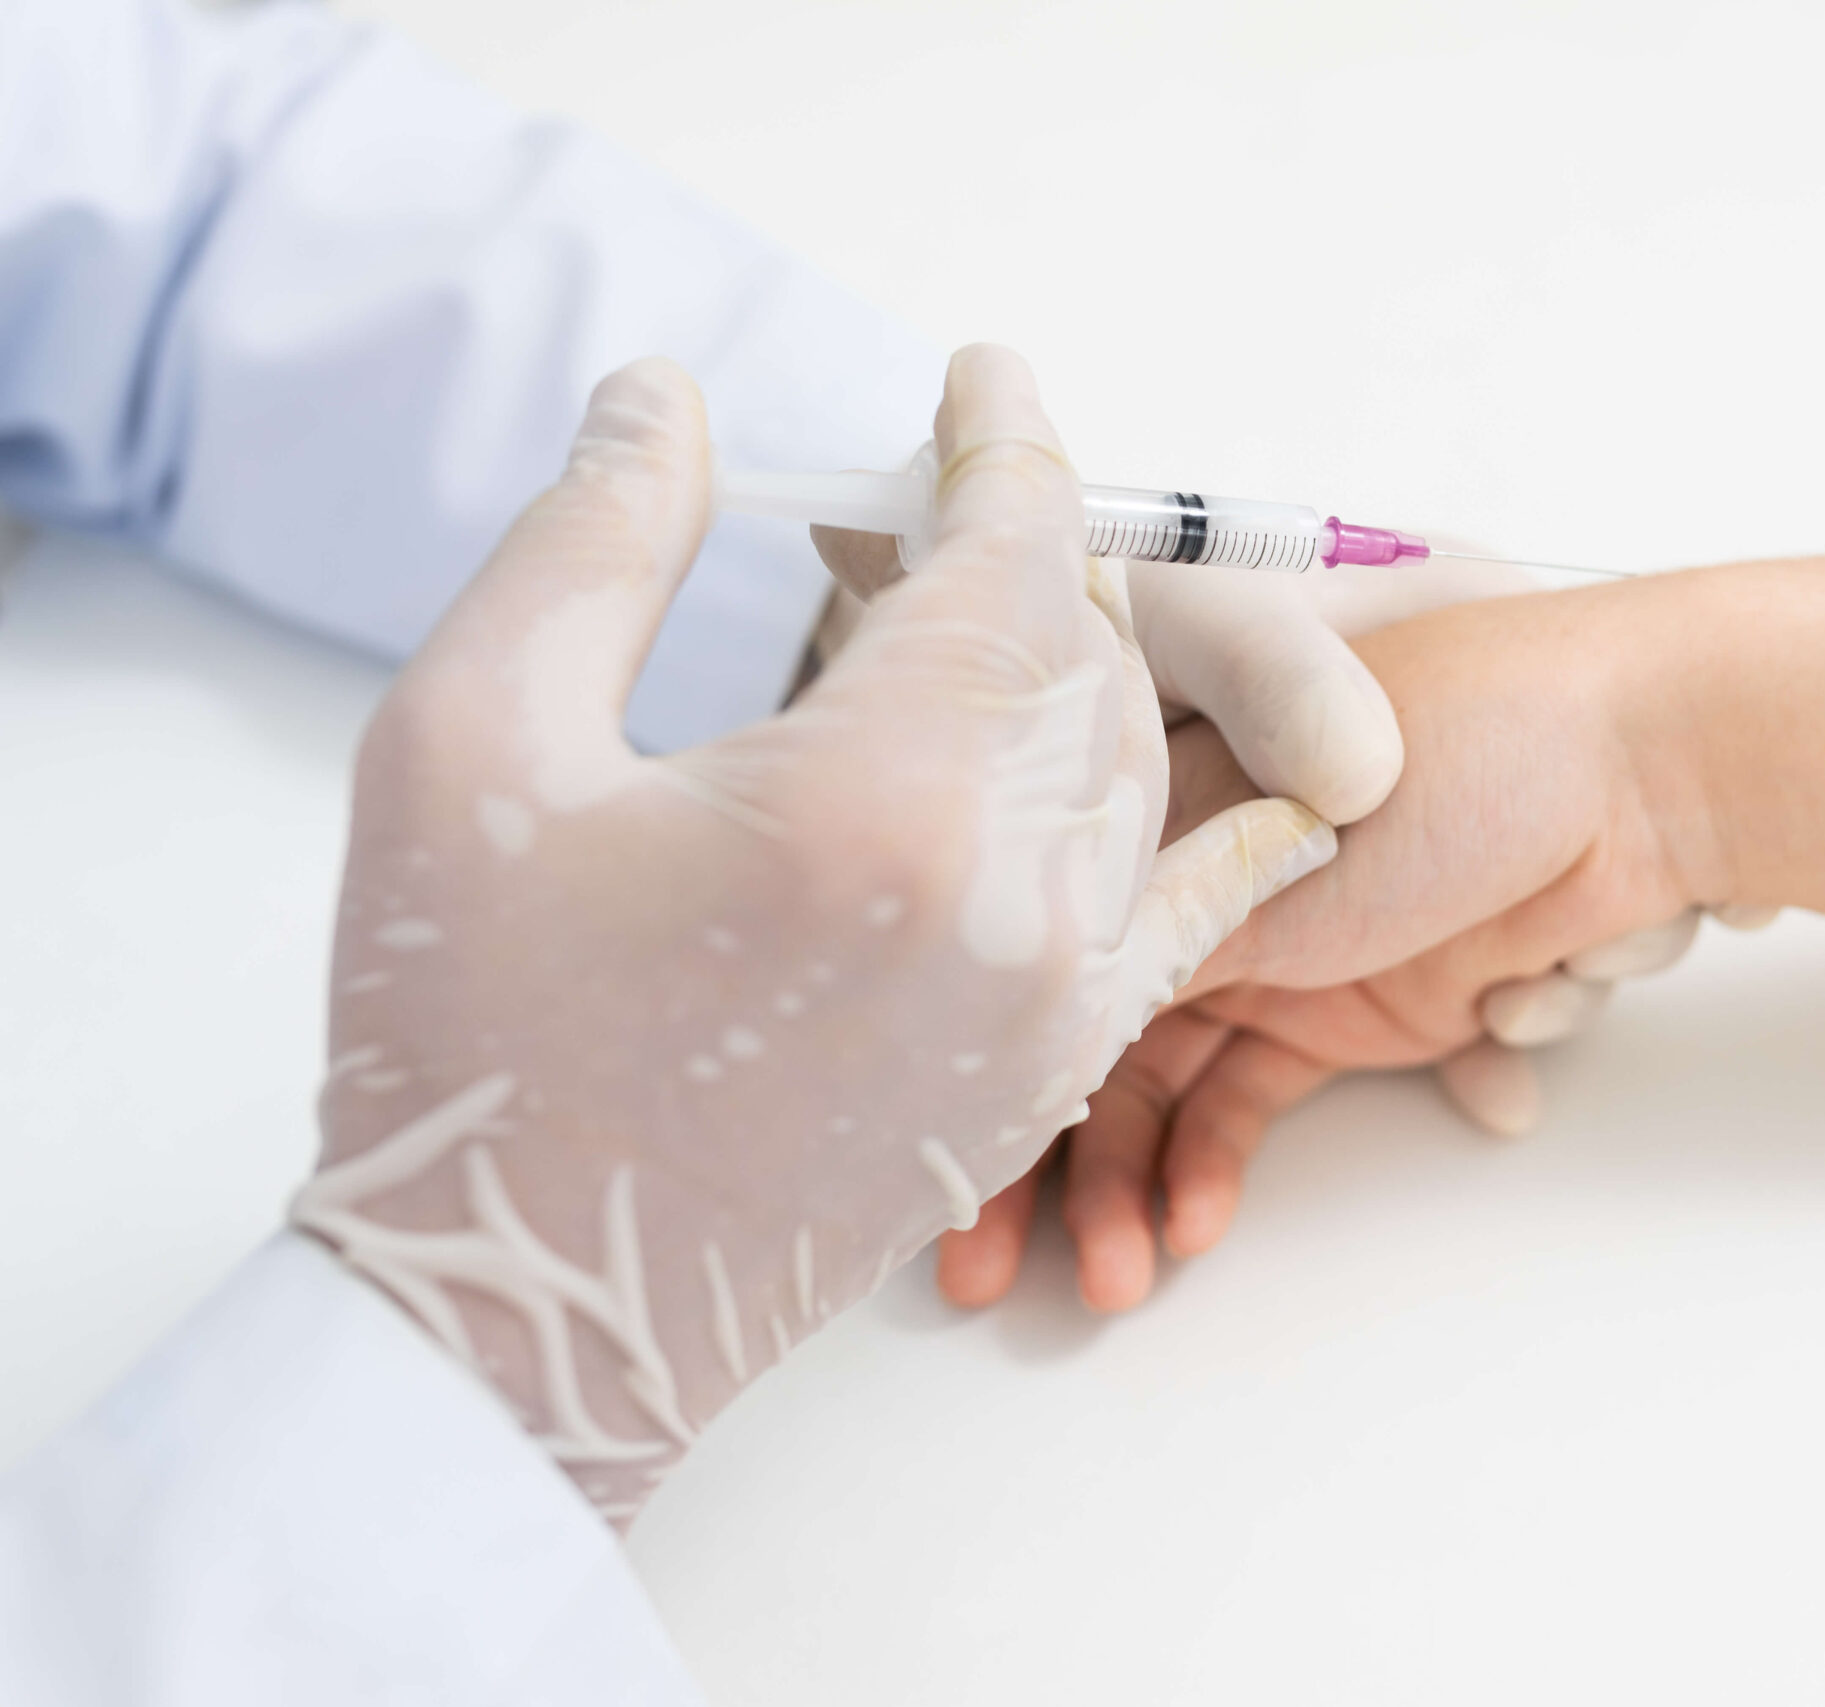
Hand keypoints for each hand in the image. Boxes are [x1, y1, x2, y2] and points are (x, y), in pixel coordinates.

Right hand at [289, 347, 1334, 1521]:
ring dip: (1085, 665)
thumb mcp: (465, 745)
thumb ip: (589, 544)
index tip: (985, 375)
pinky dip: (1230, 838)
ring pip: (1133, 766)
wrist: (526, 1310)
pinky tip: (1289, 795)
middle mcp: (1015, 896)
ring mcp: (1054, 1001)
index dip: (1002, 444)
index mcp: (882, 794)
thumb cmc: (465, 1034)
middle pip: (1085, 653)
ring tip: (996, 608)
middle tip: (942, 498)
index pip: (1007, 556)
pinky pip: (1188, 919)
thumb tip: (669, 399)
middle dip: (1026, 552)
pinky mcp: (1050, 1076)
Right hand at [940, 583, 1774, 1308]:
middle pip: (1079, 1030)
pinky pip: (1247, 1102)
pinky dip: (1213, 1166)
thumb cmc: (1455, 748)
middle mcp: (1192, 880)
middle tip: (983, 1267)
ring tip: (1113, 1275)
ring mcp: (1269, 950)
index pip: (1033, 949)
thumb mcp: (1263, 834)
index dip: (980, 1052)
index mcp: (1152, 803)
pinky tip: (1191, 1227)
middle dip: (1031, 1154)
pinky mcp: (1345, 1011)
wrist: (1633, 771)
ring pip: (1157, 1088)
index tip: (936, 1158)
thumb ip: (1141, 928)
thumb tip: (1024, 1021)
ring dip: (1127, 1183)